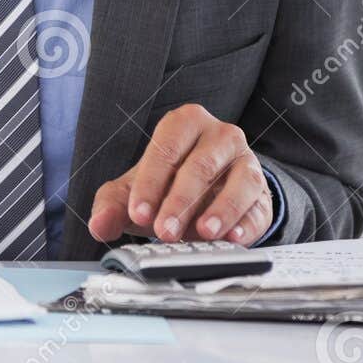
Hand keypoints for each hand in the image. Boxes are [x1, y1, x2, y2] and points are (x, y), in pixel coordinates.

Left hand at [89, 103, 273, 245]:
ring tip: (203, 233)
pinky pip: (260, 206)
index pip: (165, 149)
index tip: (137, 213)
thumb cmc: (165, 184)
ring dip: (221, 209)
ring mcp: (247, 162)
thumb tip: (99, 225)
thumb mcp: (133, 190)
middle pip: (200, 165)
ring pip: (240, 181)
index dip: (149, 183)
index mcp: (184, 123)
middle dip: (179, 201)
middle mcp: (219, 136)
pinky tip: (233, 239)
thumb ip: (111, 205)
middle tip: (163, 231)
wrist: (204, 194)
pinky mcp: (264, 192)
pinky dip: (248, 223)